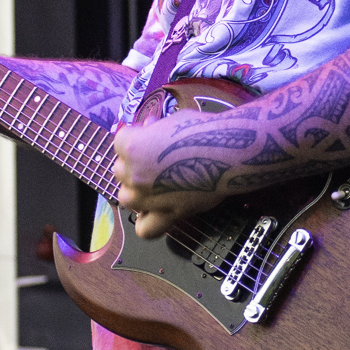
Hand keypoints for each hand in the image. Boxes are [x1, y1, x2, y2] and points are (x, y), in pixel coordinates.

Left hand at [112, 116, 221, 237]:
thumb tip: (148, 132)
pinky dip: (147, 220)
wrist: (229, 151)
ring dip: (137, 190)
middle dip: (135, 163)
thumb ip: (153, 132)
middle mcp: (133, 174)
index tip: (152, 135)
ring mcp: (148, 198)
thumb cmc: (203, 130)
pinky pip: (145, 228)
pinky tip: (155, 210)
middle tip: (158, 157)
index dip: (137, 137)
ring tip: (156, 182)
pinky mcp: (167, 214)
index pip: (120, 143)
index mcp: (131, 146)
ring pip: (126, 197)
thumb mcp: (171, 121)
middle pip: (120, 170)